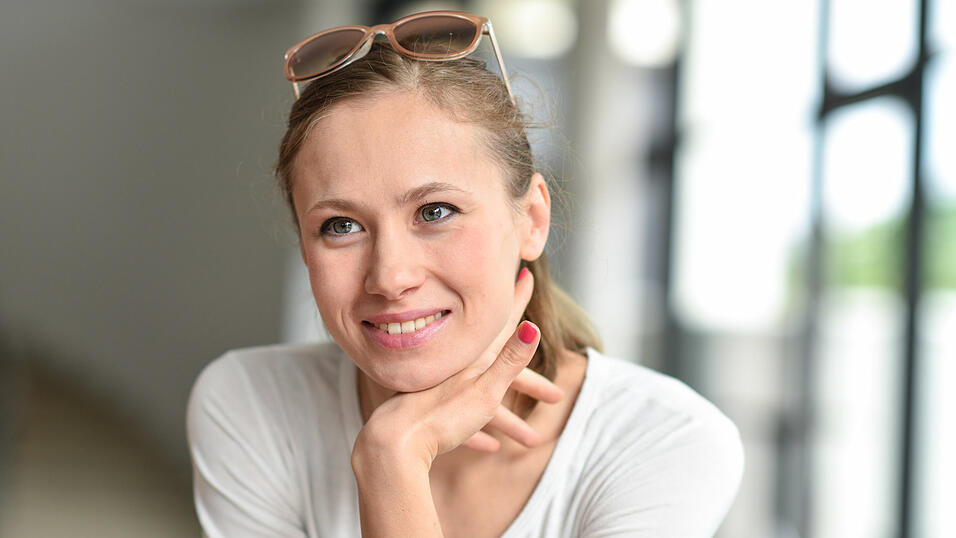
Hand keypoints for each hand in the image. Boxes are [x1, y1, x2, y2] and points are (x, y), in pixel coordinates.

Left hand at [353, 268, 563, 467]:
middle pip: (496, 358)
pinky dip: (477, 432)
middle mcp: (457, 369)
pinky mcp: (432, 416)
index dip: (515, 299)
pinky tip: (489, 447)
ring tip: (528, 434)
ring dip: (510, 419)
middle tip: (532, 333)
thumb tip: (534, 327)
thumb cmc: (441, 415)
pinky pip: (462, 423)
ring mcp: (443, 390)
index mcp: (471, 358)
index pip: (500, 323)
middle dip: (519, 357)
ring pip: (485, 398)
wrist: (395, 442)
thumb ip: (508, 360)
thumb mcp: (484, 387)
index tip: (524, 274)